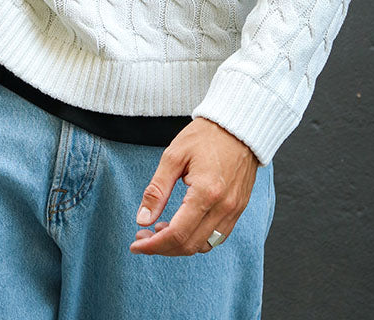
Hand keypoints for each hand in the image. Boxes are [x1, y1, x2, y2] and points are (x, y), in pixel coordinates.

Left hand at [129, 117, 257, 256]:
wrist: (237, 125)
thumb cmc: (205, 136)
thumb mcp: (173, 156)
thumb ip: (157, 190)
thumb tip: (142, 220)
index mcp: (206, 192)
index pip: (177, 234)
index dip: (153, 245)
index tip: (135, 245)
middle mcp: (223, 207)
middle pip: (189, 245)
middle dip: (162, 248)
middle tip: (143, 237)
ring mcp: (234, 210)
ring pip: (203, 246)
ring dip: (179, 245)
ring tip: (160, 230)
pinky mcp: (238, 209)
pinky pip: (217, 237)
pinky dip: (197, 239)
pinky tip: (182, 225)